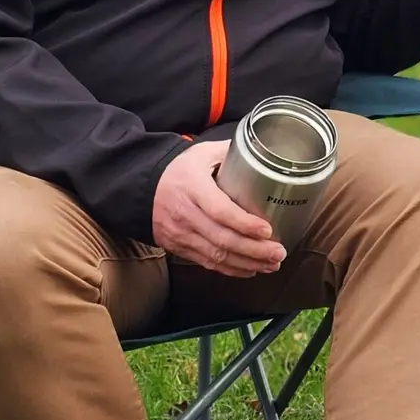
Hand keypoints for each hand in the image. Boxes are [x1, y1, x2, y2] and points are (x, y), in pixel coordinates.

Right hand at [151, 140, 286, 277]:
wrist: (140, 189)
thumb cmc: (177, 170)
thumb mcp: (201, 154)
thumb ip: (230, 152)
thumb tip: (261, 150)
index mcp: (193, 188)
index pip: (220, 210)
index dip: (245, 223)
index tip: (267, 230)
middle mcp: (186, 215)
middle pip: (222, 239)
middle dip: (254, 250)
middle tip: (279, 252)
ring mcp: (182, 235)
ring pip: (217, 256)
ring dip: (247, 263)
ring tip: (272, 264)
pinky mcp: (180, 248)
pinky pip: (208, 263)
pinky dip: (231, 269)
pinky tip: (251, 269)